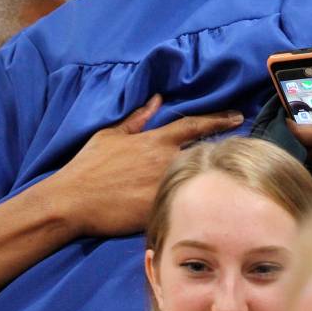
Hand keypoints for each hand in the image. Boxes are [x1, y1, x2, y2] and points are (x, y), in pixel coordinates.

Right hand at [43, 94, 243, 236]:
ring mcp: (163, 186)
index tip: (238, 117)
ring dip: (209, 179)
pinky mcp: (158, 210)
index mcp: (154, 140)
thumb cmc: (88, 166)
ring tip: (226, 181)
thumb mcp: (111, 135)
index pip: (194, 125)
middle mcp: (164, 161)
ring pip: (197, 180)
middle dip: (220, 153)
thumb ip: (137, 118)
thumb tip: (156, 100)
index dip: (218, 120)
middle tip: (238, 153)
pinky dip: (194, 204)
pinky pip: (183, 205)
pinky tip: (205, 208)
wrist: (72, 201)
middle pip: (204, 154)